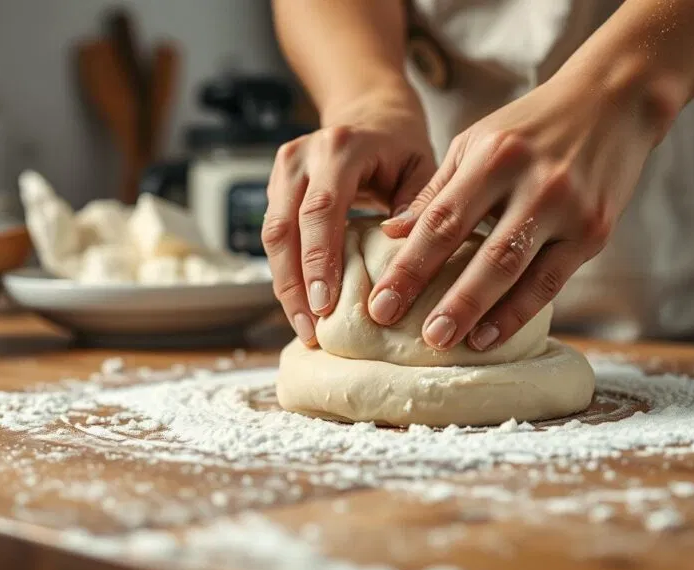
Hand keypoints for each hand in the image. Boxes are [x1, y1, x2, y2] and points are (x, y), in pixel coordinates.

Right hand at [263, 90, 436, 345]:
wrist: (371, 115)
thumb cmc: (402, 148)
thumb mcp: (423, 168)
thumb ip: (416, 207)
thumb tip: (398, 253)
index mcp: (341, 148)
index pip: (322, 208)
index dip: (320, 258)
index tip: (325, 305)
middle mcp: (302, 155)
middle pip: (284, 227)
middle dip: (295, 283)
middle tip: (310, 329)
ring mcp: (282, 169)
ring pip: (271, 236)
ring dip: (284, 286)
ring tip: (304, 328)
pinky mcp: (275, 186)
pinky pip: (273, 237)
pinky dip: (286, 273)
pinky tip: (301, 306)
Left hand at [370, 66, 665, 351]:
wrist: (613, 99)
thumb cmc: (530, 126)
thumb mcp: (475, 142)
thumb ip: (436, 190)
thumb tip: (390, 234)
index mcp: (493, 156)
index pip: (441, 221)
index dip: (409, 267)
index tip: (381, 304)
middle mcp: (532, 182)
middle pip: (482, 252)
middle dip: (448, 300)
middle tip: (418, 338)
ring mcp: (568, 209)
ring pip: (519, 271)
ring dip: (482, 312)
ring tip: (450, 343)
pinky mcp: (595, 230)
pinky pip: (552, 281)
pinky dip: (519, 312)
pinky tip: (491, 335)